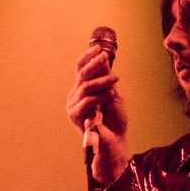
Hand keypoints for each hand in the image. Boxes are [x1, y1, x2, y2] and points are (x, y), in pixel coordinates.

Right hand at [66, 43, 129, 185]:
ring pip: (85, 86)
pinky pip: (87, 101)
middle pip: (81, 74)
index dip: (88, 57)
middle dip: (94, 63)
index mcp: (81, 91)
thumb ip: (106, 79)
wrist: (115, 143)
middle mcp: (75, 97)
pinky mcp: (76, 117)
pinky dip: (101, 96)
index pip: (80, 69)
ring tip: (116, 79)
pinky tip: (111, 94)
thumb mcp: (112, 95)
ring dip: (103, 80)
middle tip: (105, 56)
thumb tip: (104, 59)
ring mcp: (73, 107)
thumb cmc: (115, 121)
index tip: (99, 47)